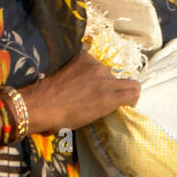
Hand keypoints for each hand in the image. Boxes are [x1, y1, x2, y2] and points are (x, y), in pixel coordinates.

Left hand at [23, 49, 140, 134]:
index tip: (124, 101)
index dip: (131, 97)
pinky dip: (87, 69)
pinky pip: (92, 63)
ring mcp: (95, 65)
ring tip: (83, 87)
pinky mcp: (83, 57)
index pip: (135, 89)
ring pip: (106, 71)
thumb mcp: (92, 118)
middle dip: (118, 88)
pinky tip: (75, 77)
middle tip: (103, 95)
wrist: (41, 104)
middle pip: (125, 80)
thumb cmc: (64, 119)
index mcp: (110, 97)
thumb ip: (107, 105)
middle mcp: (106, 78)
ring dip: (100, 78)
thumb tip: (111, 100)